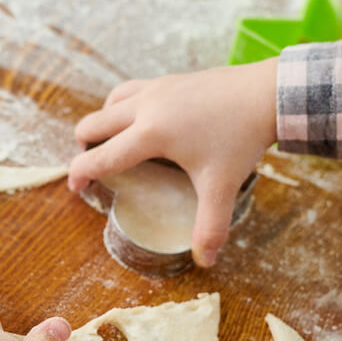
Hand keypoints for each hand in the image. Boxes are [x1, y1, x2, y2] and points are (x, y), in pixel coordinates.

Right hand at [68, 58, 278, 266]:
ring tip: (112, 143)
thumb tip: (205, 261)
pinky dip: (122, 106)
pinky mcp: (169, 79)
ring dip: (102, 123)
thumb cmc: (241, 138)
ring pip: (110, 102)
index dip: (80, 172)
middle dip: (85, 147)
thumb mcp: (223, 186)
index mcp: (150, 134)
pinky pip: (131, 90)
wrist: (266, 93)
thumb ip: (210, 226)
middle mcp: (145, 106)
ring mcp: (156, 88)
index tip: (75, 186)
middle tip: (93, 167)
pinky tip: (141, 120)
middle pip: (94, 123)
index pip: (101, 155)